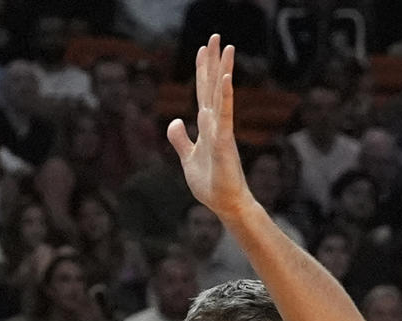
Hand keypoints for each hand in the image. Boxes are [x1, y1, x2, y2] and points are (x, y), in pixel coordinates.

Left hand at [167, 35, 249, 222]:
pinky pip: (224, 116)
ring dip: (223, 71)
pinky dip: (225, 97)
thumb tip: (174, 120)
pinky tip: (225, 79)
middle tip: (216, 35)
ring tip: (227, 47)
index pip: (203, 93)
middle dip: (213, 61)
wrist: (226, 204)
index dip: (202, 71)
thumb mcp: (188, 158)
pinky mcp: (224, 143)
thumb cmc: (211, 184)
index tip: (204, 48)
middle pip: (212, 87)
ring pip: (220, 96)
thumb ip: (181, 139)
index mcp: (208, 127)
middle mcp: (216, 124)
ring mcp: (222, 132)